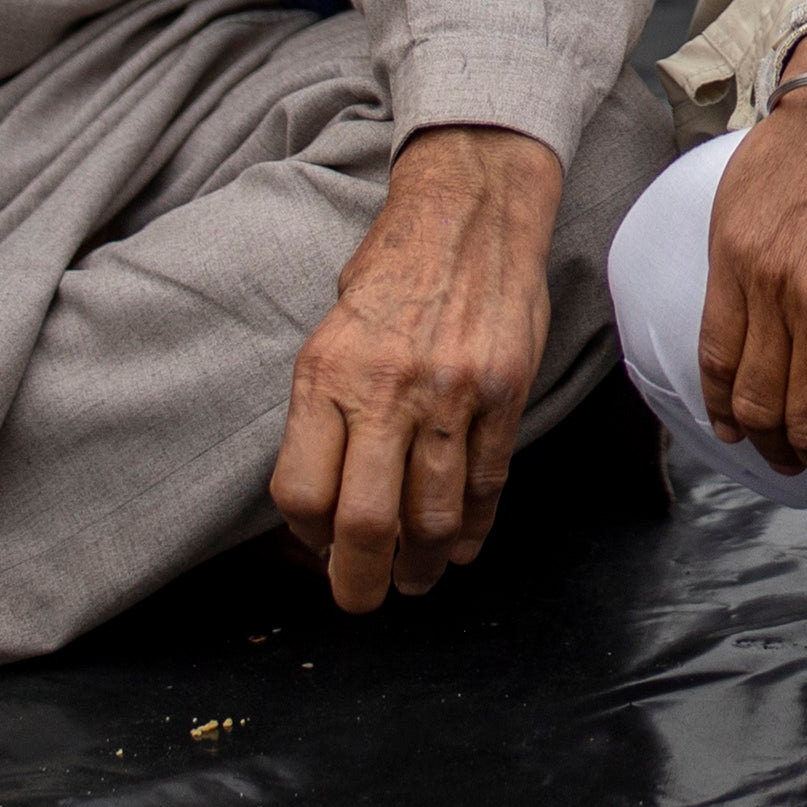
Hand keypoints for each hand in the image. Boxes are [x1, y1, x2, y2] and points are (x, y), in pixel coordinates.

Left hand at [271, 123, 564, 607]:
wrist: (471, 208)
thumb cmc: (393, 271)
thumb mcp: (333, 332)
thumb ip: (328, 410)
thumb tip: (323, 501)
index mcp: (327, 371)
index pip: (302, 492)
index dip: (307, 537)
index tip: (318, 546)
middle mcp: (386, 387)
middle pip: (367, 522)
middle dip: (360, 581)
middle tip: (362, 598)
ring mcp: (452, 392)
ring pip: (433, 516)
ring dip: (421, 565)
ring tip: (415, 579)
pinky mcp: (504, 392)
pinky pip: (486, 483)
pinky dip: (472, 528)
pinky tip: (459, 545)